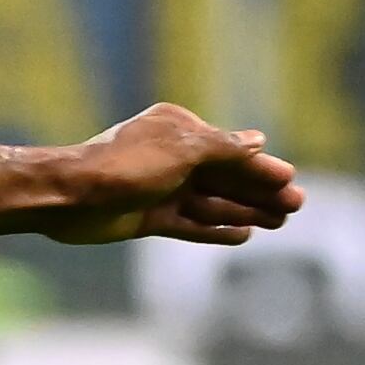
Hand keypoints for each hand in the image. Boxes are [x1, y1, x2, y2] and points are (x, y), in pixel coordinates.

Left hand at [33, 105, 303, 248]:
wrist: (68, 196)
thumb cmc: (124, 166)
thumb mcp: (181, 150)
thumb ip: (222, 148)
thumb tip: (258, 140)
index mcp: (178, 130)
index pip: (230, 151)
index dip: (262, 169)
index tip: (291, 182)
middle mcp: (171, 156)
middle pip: (225, 177)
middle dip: (260, 191)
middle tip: (296, 207)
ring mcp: (159, 188)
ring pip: (212, 201)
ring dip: (245, 210)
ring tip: (280, 222)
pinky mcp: (147, 216)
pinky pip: (190, 223)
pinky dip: (216, 228)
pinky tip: (244, 235)